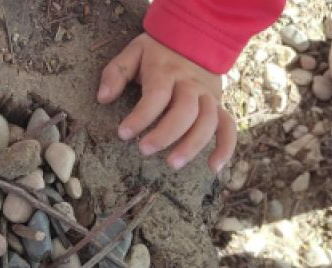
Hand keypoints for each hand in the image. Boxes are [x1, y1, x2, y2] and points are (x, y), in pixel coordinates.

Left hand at [97, 33, 235, 172]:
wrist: (197, 35)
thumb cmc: (157, 52)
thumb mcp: (133, 52)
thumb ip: (116, 73)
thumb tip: (102, 98)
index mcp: (166, 72)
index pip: (156, 96)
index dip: (140, 116)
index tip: (123, 133)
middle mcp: (191, 85)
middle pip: (185, 111)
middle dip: (165, 134)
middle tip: (144, 150)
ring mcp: (208, 95)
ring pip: (208, 121)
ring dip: (193, 144)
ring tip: (173, 164)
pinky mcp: (219, 104)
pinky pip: (228, 126)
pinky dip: (226, 147)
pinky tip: (214, 167)